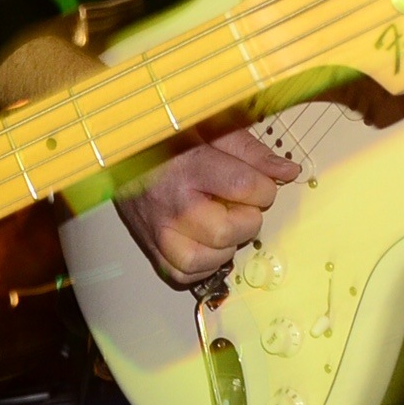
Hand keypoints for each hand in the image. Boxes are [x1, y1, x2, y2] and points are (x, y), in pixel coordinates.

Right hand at [112, 129, 299, 287]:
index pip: (247, 188)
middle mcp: (171, 202)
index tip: (255, 182)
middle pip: (228, 231)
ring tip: (220, 222)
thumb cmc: (168, 137)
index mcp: (189, 165)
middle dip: (245, 219)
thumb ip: (250, 152)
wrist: (115, 149)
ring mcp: (156, 229)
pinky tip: (204, 241)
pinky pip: (183, 274)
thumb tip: (288, 172)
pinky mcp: (148, 247)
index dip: (264, 188)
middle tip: (235, 203)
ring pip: (206, 259)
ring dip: (224, 245)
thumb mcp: (210, 130)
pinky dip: (202, 264)